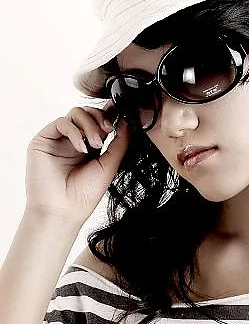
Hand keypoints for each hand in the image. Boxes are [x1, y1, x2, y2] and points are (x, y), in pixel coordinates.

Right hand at [25, 100, 130, 225]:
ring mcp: (59, 140)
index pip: (100, 122)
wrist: (63, 211)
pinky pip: (61, 122)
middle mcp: (74, 141)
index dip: (110, 115)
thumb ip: (120, 142)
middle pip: (88, 112)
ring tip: (95, 144)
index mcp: (90, 148)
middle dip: (101, 118)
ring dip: (90, 124)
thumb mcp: (110, 165)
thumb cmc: (84, 194)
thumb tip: (128, 121)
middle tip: (109, 131)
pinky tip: (81, 148)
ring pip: (76, 113)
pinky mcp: (44, 140)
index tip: (122, 113)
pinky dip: (74, 131)